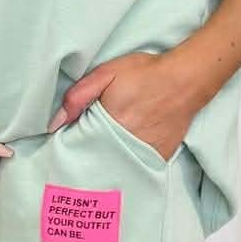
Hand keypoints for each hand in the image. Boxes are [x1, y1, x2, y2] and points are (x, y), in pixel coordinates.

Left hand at [46, 52, 192, 162]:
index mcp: (107, 125)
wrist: (185, 80)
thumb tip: (54, 124)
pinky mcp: (157, 158)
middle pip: (96, 161)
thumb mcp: (106, 74)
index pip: (78, 147)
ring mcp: (143, 154)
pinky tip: (121, 160)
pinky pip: (135, 167)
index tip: (64, 149)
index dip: (70, 147)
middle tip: (80, 158)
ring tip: (100, 161)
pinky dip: (127, 165)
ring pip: (115, 167)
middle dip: (86, 160)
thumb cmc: (144, 73)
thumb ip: (77, 97)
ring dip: (106, 165)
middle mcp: (124, 144)